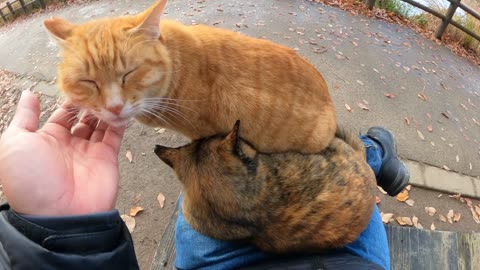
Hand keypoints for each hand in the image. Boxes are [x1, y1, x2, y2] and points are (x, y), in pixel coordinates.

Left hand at [0, 90, 125, 215]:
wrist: (59, 214)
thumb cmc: (31, 180)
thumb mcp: (15, 143)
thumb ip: (24, 117)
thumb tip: (29, 93)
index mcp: (46, 140)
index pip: (62, 114)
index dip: (70, 100)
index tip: (80, 84)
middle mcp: (70, 145)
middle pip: (83, 118)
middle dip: (90, 103)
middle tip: (99, 87)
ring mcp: (90, 151)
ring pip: (100, 124)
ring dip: (104, 110)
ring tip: (110, 94)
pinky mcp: (108, 158)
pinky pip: (115, 136)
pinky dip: (118, 122)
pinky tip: (120, 108)